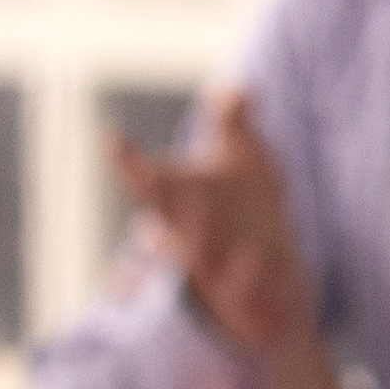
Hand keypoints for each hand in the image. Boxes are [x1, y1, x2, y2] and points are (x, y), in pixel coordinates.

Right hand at [110, 87, 336, 388]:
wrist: (275, 294)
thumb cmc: (250, 221)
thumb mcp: (248, 167)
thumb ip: (234, 126)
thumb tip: (236, 86)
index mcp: (185, 208)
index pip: (152, 184)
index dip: (132, 163)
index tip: (113, 140)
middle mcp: (191, 242)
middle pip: (170, 218)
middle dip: (160, 198)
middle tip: (149, 175)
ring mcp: (215, 275)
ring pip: (199, 256)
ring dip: (191, 236)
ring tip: (181, 215)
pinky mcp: (246, 301)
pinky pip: (244, 289)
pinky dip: (247, 274)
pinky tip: (255, 253)